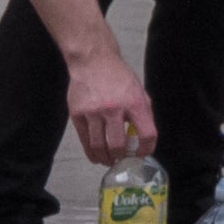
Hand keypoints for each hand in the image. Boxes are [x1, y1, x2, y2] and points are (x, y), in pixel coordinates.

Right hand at [63, 47, 152, 162]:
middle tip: (122, 161)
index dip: (146, 149)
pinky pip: (84, 139)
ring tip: (109, 161)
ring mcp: (93, 112)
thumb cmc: (119, 77)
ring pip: (98, 145)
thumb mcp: (139, 92)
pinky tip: (95, 156)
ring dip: (105, 158)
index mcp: (135, 103)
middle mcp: (114, 109)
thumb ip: (142, 113)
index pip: (146, 133)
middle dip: (121, 157)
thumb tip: (142, 137)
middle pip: (118, 145)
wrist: (94, 62)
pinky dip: (91, 152)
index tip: (141, 154)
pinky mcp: (77, 114)